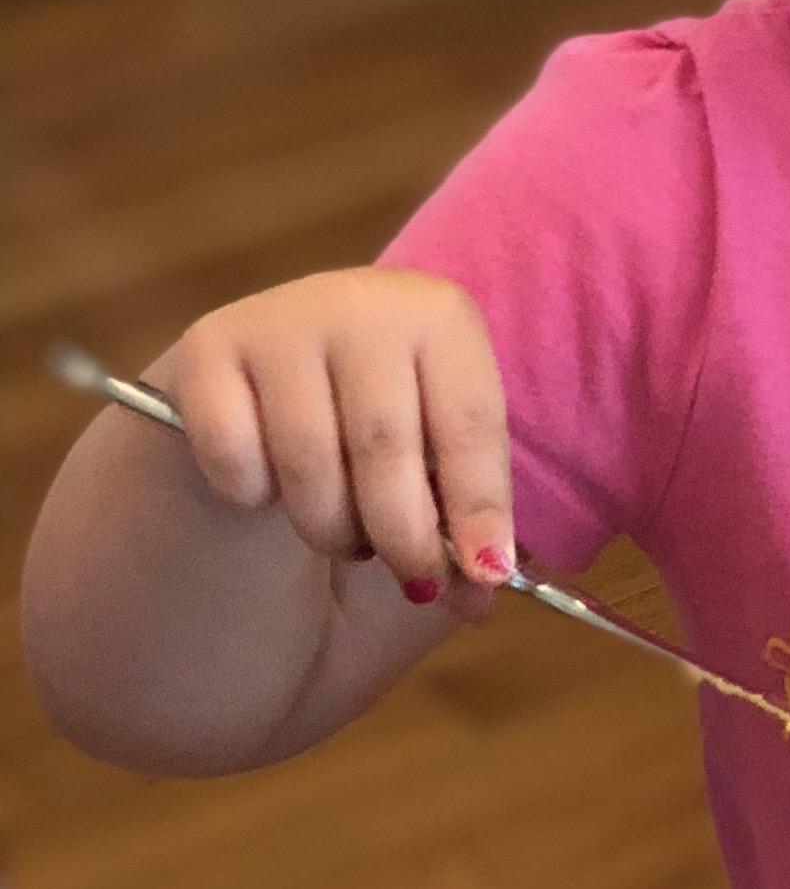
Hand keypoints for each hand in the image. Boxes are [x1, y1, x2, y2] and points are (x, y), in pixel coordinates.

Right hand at [159, 269, 515, 607]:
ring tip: (343, 534)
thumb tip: (483, 586)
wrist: (277, 383)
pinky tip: (268, 485)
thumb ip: (467, 524)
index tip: (484, 573)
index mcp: (440, 318)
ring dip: (330, 528)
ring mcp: (278, 320)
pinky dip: (253, 495)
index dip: (479, 507)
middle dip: (403, 537)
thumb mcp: (441, 468)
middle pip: (384, 447)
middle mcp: (360, 302)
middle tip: (412, 581)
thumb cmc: (383, 433)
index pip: (468, 424)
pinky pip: (235, 457)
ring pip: (307, 461)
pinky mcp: (207, 347)